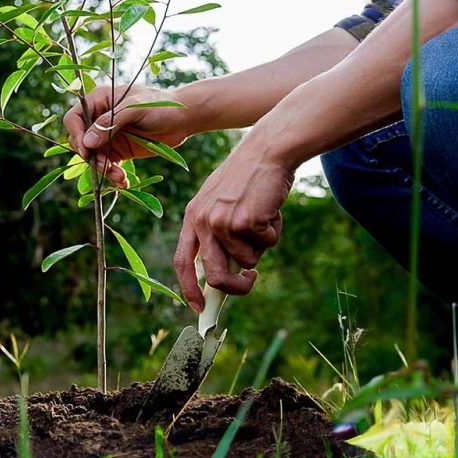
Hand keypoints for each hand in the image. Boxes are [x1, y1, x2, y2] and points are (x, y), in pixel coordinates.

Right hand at [63, 84, 193, 186]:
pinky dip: (113, 176)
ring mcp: (109, 136)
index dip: (77, 135)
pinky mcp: (119, 151)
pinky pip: (108, 166)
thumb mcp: (136, 108)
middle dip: (91, 157)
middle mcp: (100, 118)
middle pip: (81, 141)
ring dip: (103, 170)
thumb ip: (111, 122)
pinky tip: (124, 182)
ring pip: (94, 157)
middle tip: (105, 167)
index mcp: (100, 100)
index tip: (87, 151)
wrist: (183, 119)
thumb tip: (88, 142)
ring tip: (119, 177)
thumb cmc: (161, 105)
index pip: (74, 118)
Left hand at [174, 137, 294, 311]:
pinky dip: (274, 231)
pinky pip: (267, 244)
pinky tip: (271, 208)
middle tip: (252, 281)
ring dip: (262, 244)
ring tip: (263, 215)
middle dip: (236, 288)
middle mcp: (202, 221)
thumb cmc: (248, 178)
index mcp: (192, 216)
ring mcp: (222, 222)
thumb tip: (224, 275)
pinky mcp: (245, 221)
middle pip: (216, 276)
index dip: (188, 289)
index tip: (198, 307)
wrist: (267, 150)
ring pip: (248, 260)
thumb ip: (217, 233)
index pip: (182, 262)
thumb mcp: (221, 202)